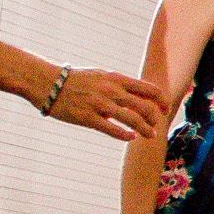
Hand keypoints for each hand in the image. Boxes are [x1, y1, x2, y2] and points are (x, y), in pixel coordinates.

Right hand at [49, 67, 165, 141]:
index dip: (161, 101)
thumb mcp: (101, 76)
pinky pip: (112, 130)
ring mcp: (100, 105)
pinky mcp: (88, 118)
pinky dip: (125, 135)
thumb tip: (136, 95)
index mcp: (116, 79)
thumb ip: (119, 85)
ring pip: (132, 120)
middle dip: (155, 118)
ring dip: (145, 130)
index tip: (165, 109)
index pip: (149, 89)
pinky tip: (130, 137)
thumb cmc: (75, 80)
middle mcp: (111, 91)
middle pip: (144, 107)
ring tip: (150, 135)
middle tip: (156, 125)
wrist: (48, 83)